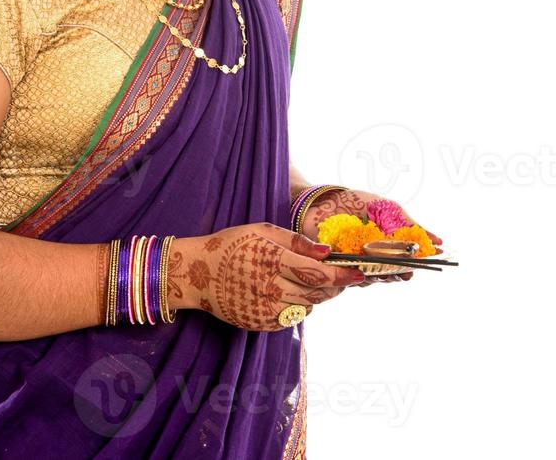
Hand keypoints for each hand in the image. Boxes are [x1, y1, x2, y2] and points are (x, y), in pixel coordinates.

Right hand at [168, 223, 365, 329]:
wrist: (195, 274)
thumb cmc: (231, 245)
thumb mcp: (262, 231)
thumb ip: (296, 242)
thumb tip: (326, 251)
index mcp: (273, 261)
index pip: (319, 273)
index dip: (343, 275)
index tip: (360, 273)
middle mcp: (271, 288)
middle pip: (318, 293)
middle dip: (335, 285)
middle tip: (342, 275)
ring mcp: (265, 310)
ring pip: (308, 307)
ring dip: (316, 295)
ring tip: (308, 279)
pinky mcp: (260, 324)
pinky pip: (291, 318)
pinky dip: (297, 306)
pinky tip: (287, 291)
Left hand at [300, 187, 444, 286]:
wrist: (320, 202)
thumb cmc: (354, 202)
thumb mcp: (388, 209)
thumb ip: (409, 225)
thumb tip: (437, 240)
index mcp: (386, 242)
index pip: (407, 256)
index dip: (419, 259)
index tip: (433, 258)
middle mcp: (374, 255)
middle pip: (393, 271)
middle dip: (402, 272)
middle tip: (408, 272)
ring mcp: (357, 263)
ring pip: (376, 277)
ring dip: (385, 276)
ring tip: (392, 272)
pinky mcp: (340, 268)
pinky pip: (355, 278)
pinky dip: (363, 276)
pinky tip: (368, 270)